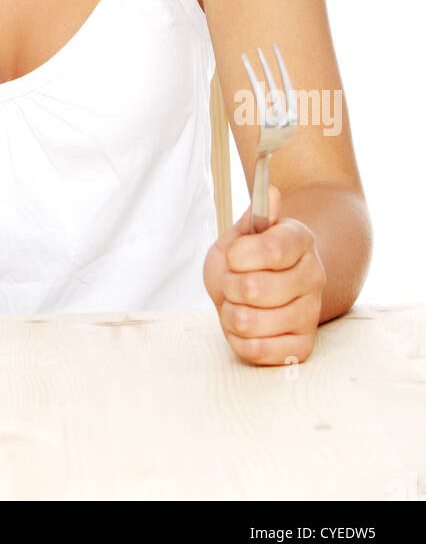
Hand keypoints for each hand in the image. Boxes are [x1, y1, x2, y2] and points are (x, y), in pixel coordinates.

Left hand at [203, 184, 326, 365]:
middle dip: (228, 286)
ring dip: (230, 314)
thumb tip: (270, 192)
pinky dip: (239, 340)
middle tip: (233, 282)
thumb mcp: (240, 235)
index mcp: (300, 240)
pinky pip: (257, 351)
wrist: (261, 292)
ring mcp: (311, 313)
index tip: (232, 256)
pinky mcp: (303, 347)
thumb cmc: (246, 261)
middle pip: (253, 289)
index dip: (239, 256)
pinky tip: (247, 327)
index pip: (272, 250)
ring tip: (238, 305)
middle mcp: (313, 276)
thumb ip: (253, 217)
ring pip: (249, 322)